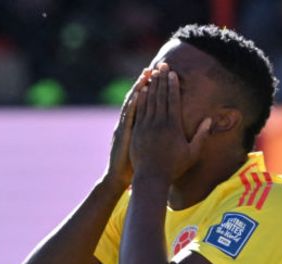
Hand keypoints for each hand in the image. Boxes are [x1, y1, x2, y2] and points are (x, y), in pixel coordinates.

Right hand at [102, 68, 152, 191]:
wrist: (118, 178)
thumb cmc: (133, 166)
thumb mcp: (142, 148)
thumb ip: (149, 136)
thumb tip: (162, 129)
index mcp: (136, 125)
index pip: (146, 102)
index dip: (154, 88)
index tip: (163, 75)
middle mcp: (129, 122)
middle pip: (140, 98)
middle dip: (148, 82)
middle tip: (157, 67)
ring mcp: (124, 127)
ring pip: (133, 103)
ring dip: (139, 88)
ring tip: (147, 74)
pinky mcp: (122, 134)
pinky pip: (128, 116)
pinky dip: (132, 104)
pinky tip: (137, 93)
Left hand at [129, 63, 211, 182]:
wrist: (151, 178)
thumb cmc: (174, 167)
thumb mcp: (192, 153)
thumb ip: (201, 135)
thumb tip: (210, 120)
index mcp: (173, 126)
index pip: (173, 100)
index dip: (172, 85)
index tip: (172, 73)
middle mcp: (159, 123)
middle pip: (160, 96)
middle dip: (160, 79)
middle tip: (161, 65)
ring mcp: (146, 127)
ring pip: (148, 101)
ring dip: (151, 86)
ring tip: (151, 73)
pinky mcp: (136, 132)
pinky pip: (138, 111)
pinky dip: (140, 99)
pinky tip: (141, 91)